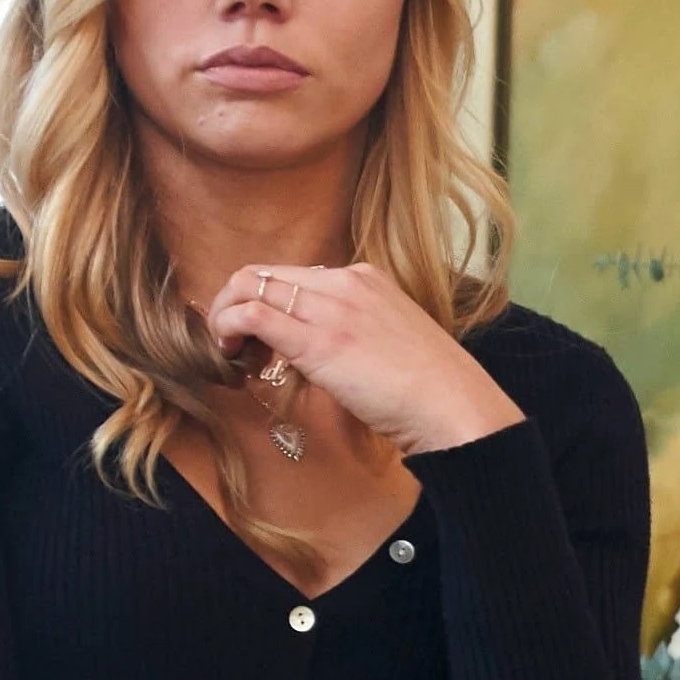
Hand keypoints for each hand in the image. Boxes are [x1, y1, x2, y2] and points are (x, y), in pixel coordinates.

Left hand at [205, 261, 522, 454]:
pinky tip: (232, 355)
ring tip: (229, 350)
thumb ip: (356, 333)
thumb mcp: (392, 342)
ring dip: (225, 316)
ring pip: (250, 286)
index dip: (267, 302)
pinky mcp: (317, 340)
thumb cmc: (431, 390)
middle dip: (234, 302)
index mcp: (366, 278)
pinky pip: (251, 315)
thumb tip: (323, 353)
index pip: (294, 275)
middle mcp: (346, 281)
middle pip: (264, 273)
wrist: (454, 406)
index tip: (262, 337)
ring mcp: (332, 307)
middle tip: (232, 341)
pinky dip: (228, 328)